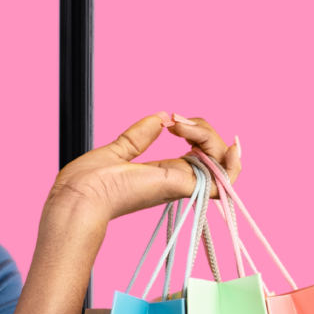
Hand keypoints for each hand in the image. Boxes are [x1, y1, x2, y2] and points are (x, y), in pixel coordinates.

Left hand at [45, 112, 241, 225]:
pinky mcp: (183, 187)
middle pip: (212, 153)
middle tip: (175, 121)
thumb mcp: (119, 150)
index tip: (172, 120)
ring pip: (222, 161)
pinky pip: (225, 180)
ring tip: (183, 127)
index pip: (197, 152)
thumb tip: (160, 117)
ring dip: (209, 136)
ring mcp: (182, 185)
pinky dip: (234, 164)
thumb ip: (140, 136)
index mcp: (163, 173)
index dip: (196, 132)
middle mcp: (177, 180)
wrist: (79, 196)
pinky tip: (231, 146)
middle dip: (201, 128)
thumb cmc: (88, 183)